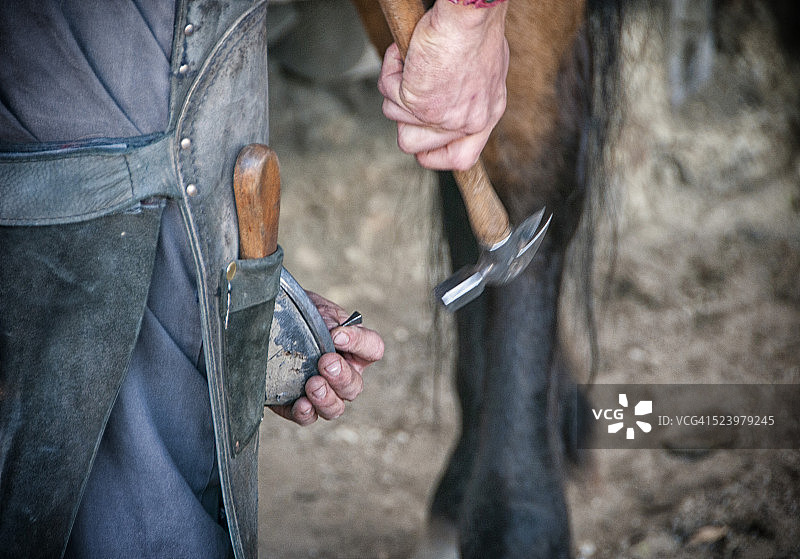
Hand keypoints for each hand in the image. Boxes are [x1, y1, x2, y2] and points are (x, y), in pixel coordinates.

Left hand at [268, 292, 383, 425]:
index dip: (360, 343)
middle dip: (342, 376)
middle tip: (325, 363)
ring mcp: (324, 393)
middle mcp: (344, 375)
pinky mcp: (300, 406)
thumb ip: (327, 319)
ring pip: (336, 407)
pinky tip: (301, 404)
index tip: (337, 335)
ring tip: (313, 385)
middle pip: (355, 386)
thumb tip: (334, 333)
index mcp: (354, 348)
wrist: (268, 326)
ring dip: (327, 398)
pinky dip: (307, 412)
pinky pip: (309, 417)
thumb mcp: (315, 310)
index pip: (372, 348)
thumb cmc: (299, 316)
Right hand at [377, 0, 508, 170]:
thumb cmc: (477, 30)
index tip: (423, 143)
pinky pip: (387, 91)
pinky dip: (391, 69)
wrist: (469, 16)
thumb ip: (465, 96)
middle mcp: (465, 122)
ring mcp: (440, 117)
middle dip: (403, 117)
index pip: (461, 159)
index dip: (435, 156)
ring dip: (396, 86)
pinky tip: (406, 52)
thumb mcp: (483, 72)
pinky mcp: (417, 102)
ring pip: (394, 116)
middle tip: (411, 87)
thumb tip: (441, 104)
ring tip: (415, 60)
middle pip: (413, 145)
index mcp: (486, 115)